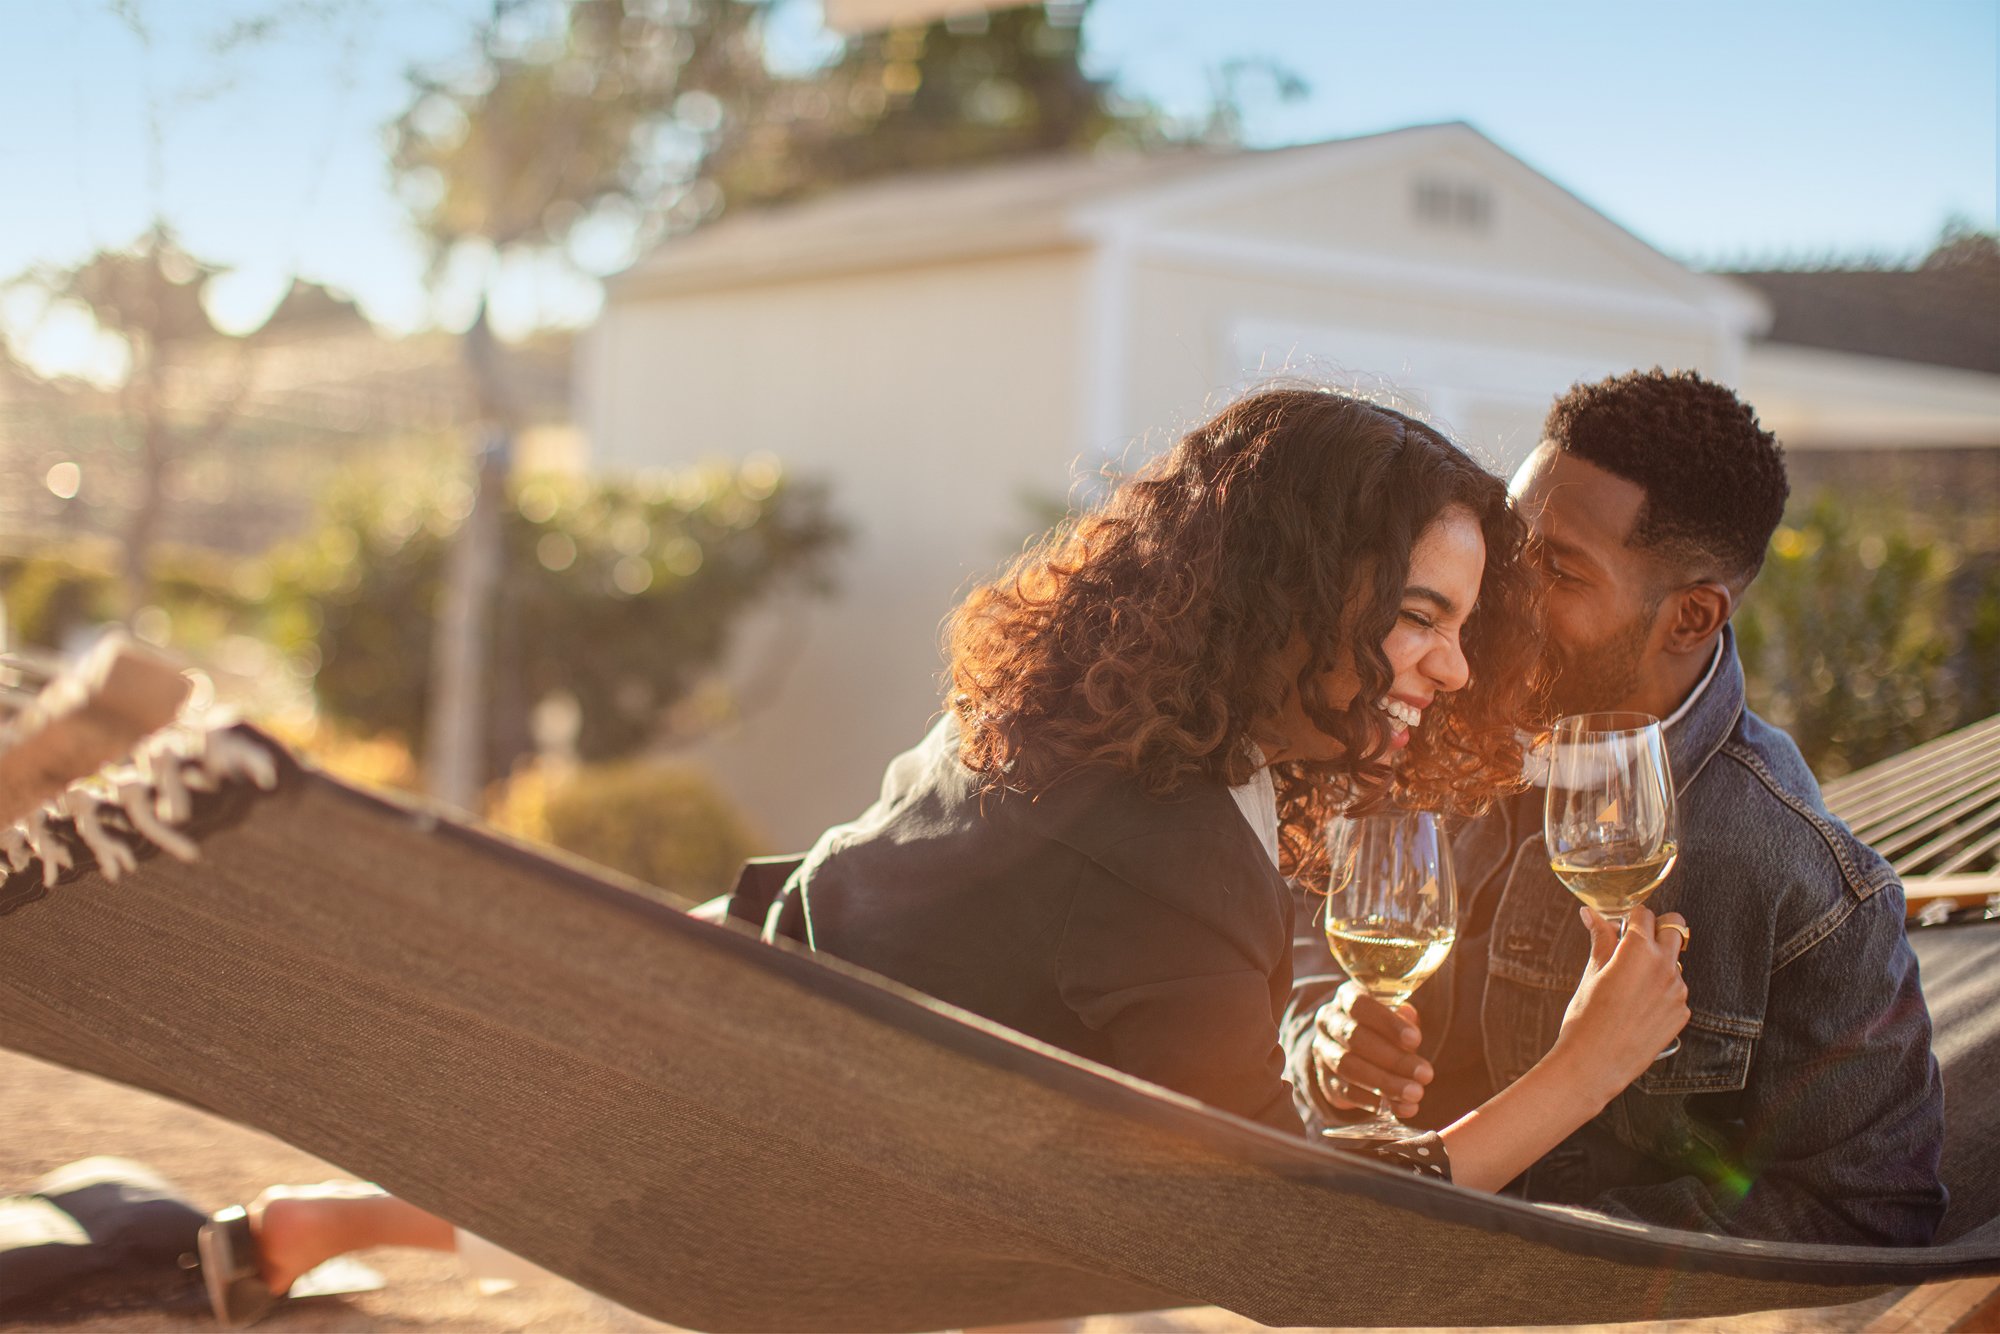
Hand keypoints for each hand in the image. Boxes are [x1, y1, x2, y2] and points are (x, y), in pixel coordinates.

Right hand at [1310, 981, 1430, 1117]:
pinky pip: (1347, 1091)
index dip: (1387, 1023)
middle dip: (1393, 1059)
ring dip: (1385, 1083)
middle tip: (1425, 1074)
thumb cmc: (1382, 1026)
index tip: (1416, 1040)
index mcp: (1346, 997)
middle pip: (1355, 1038)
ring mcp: (1324, 1051)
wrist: (1353, 1048)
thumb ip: (1403, 1019)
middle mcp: (1329, 1021)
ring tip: (1416, 1094)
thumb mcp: (1394, 1015)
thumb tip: (1410, 1023)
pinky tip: (1401, 1107)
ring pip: (1349, 1067)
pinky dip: (1375, 1101)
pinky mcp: (1325, 1079)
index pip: (1360, 1005)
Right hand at [1547, 904, 1690, 1108]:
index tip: (1620, 927)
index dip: (1630, 918)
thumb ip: (1600, 939)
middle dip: (1656, 929)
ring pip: (1675, 961)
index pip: (1644, 914)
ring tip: (1631, 985)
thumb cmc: (1585, 1019)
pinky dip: (1661, 991)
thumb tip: (1591, 914)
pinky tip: (1638, 1008)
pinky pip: (1676, 991)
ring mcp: (1678, 991)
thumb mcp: (1591, 974)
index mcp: (1639, 951)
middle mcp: (1665, 967)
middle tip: (1635, 944)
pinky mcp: (1682, 1013)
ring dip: (1659, 963)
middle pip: (1675, 927)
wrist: (1594, 1065)